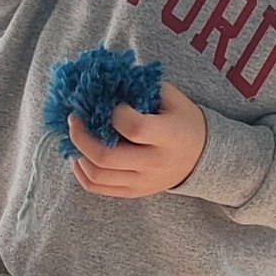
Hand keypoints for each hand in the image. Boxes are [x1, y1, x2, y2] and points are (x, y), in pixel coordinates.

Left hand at [67, 83, 206, 196]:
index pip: (134, 129)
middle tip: (74, 118)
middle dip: (81, 136)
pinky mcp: (133, 192)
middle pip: (106, 157)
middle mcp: (155, 163)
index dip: (115, 114)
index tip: (110, 104)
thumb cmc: (182, 121)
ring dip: (78, 154)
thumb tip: (106, 83)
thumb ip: (142, 90)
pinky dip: (81, 172)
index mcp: (170, 137)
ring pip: (97, 175)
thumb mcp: (171, 99)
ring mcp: (143, 181)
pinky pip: (97, 187)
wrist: (201, 156)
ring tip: (76, 136)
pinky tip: (79, 156)